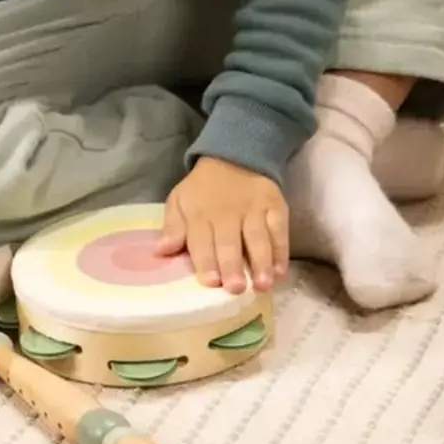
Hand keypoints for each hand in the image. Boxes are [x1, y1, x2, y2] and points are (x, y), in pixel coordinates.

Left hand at [154, 157, 288, 294]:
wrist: (235, 156)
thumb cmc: (203, 189)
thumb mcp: (179, 200)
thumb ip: (172, 227)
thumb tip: (162, 250)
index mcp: (200, 214)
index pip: (202, 240)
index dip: (206, 261)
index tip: (211, 282)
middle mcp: (228, 213)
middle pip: (230, 241)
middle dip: (233, 265)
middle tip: (236, 288)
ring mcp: (254, 209)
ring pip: (258, 236)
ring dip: (261, 261)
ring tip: (263, 285)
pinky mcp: (275, 205)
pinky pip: (280, 228)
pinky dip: (281, 250)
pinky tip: (280, 271)